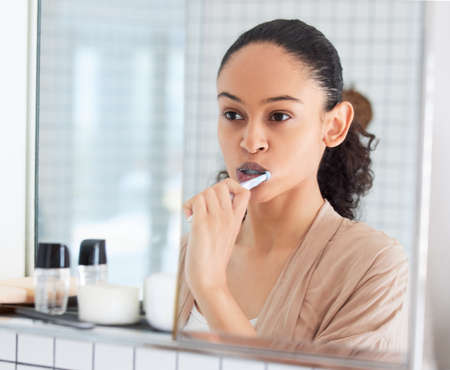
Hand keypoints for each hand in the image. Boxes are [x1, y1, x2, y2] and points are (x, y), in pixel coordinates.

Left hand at [182, 178, 249, 296]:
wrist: (208, 278)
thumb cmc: (213, 258)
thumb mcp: (227, 235)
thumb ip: (224, 217)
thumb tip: (210, 200)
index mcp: (237, 220)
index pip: (244, 191)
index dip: (232, 187)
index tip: (221, 197)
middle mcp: (228, 217)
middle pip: (220, 186)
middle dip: (209, 191)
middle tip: (203, 207)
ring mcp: (216, 220)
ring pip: (206, 191)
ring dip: (197, 199)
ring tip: (194, 214)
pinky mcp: (201, 224)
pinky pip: (196, 201)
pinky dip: (189, 206)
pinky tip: (188, 217)